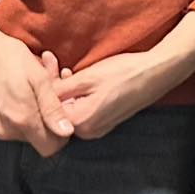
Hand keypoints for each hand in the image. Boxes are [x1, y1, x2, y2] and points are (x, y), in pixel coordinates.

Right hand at [0, 0, 72, 154]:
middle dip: (38, 119)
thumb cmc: (6, 56)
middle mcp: (3, 131)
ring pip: (14, 133)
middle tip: (37, 93)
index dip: (58, 134)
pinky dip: (2, 116)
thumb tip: (66, 132)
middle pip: (32, 138)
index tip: (57, 115)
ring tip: (18, 90)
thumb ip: (52, 109)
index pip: (49, 147)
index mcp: (22, 119)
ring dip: (20, 116)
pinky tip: (1, 94)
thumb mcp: (38, 77)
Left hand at [53, 50, 168, 139]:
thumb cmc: (124, 73)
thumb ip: (60, 90)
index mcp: (80, 122)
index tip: (44, 64)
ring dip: (65, 90)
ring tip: (64, 68)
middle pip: (59, 110)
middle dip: (53, 86)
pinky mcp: (106, 121)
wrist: (156, 72)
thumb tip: (38, 94)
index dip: (44, 85)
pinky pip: (83, 110)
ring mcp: (98, 128)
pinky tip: (78, 78)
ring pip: (70, 109)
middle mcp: (88, 131)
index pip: (49, 109)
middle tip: (51, 62)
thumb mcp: (87, 77)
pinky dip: (77, 95)